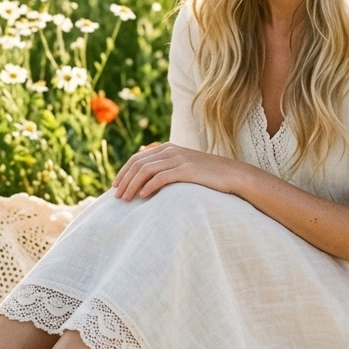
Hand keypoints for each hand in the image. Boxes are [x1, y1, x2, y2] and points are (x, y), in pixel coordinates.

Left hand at [112, 142, 249, 201]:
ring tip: (126, 200)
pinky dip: (149, 187)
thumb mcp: (185, 168)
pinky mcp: (187, 170)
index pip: (137, 158)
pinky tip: (143, 197)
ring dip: (132, 185)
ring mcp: (179, 159)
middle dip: (124, 180)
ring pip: (146, 170)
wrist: (233, 175)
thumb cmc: (208, 176)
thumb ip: (167, 169)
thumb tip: (146, 184)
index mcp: (168, 148)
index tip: (115, 186)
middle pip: (138, 164)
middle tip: (117, 197)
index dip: (123, 172)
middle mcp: (171, 151)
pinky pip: (161, 177)